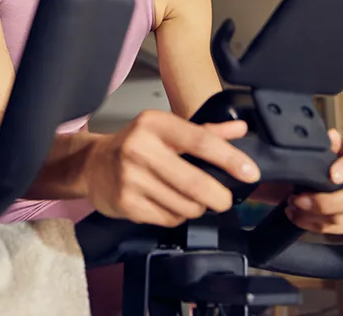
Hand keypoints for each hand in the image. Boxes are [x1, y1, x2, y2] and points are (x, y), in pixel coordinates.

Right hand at [84, 110, 259, 226]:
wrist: (92, 165)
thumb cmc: (136, 145)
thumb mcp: (167, 130)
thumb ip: (205, 131)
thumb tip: (240, 129)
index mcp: (155, 124)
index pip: (200, 141)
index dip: (229, 158)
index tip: (250, 172)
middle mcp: (140, 148)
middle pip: (194, 181)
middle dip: (218, 196)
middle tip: (224, 199)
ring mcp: (131, 178)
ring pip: (183, 205)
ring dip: (196, 207)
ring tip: (190, 200)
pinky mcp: (125, 203)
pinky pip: (167, 218)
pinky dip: (177, 216)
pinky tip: (170, 206)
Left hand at [285, 129, 342, 234]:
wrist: (327, 169)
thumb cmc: (326, 154)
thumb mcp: (325, 143)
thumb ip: (326, 142)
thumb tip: (330, 137)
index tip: (331, 176)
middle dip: (324, 203)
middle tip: (297, 199)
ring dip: (312, 216)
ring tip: (291, 205)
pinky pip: (336, 230)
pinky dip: (312, 225)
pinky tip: (297, 216)